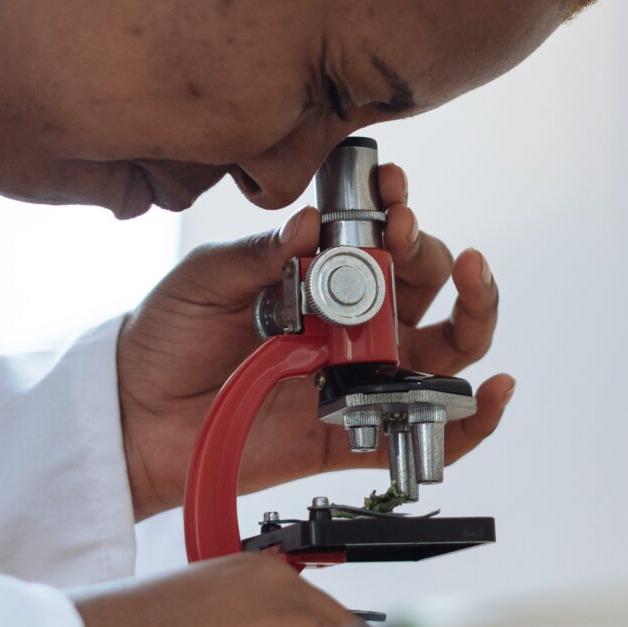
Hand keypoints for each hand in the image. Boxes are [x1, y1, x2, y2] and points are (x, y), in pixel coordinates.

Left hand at [116, 163, 512, 519]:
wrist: (131, 415)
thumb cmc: (166, 338)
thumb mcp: (207, 277)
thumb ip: (263, 252)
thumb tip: (315, 223)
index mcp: (326, 278)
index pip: (385, 237)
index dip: (399, 209)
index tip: (393, 192)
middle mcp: (355, 323)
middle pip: (428, 283)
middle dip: (431, 252)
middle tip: (403, 237)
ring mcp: (363, 377)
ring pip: (449, 348)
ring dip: (477, 312)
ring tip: (477, 283)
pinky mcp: (360, 434)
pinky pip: (432, 430)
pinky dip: (476, 418)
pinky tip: (496, 390)